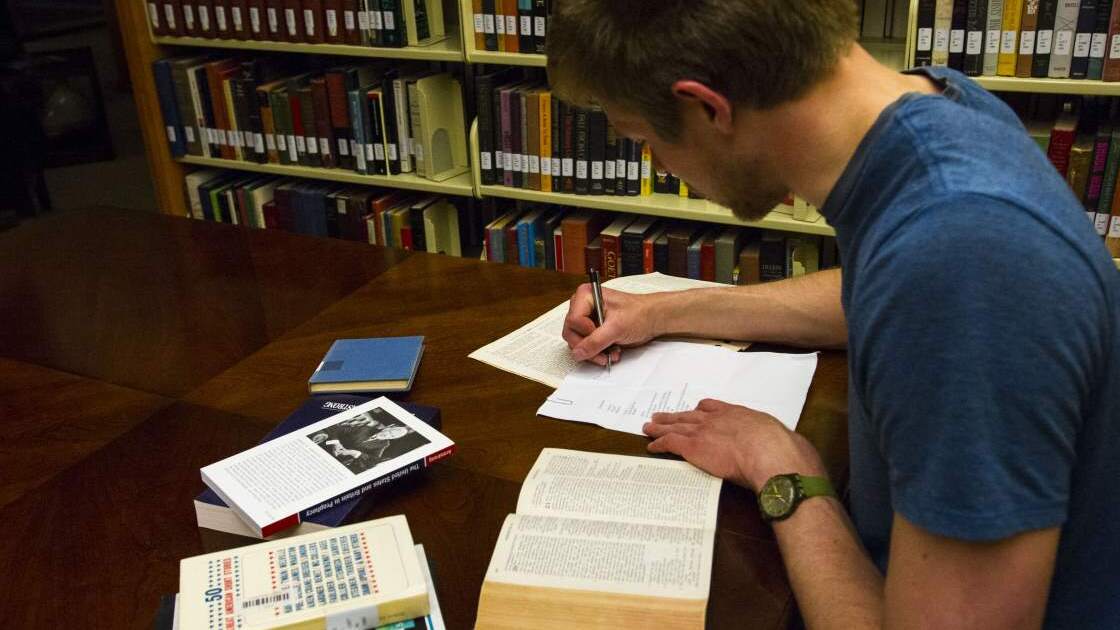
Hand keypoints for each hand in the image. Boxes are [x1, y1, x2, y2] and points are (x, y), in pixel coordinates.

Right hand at [562, 284, 658, 365]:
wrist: (653, 319)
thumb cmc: (639, 313)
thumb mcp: (617, 328)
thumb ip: (595, 341)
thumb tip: (578, 353)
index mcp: (586, 296)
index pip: (573, 321)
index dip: (586, 333)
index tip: (601, 335)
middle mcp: (582, 306)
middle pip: (571, 333)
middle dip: (588, 347)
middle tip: (603, 354)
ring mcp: (587, 319)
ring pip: (577, 342)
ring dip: (594, 352)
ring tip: (611, 353)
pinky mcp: (592, 330)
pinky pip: (586, 346)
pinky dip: (598, 352)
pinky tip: (611, 351)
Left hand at [643, 399, 827, 491]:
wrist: (772, 455)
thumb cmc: (783, 451)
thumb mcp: (781, 439)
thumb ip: (776, 443)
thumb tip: (787, 452)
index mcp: (740, 415)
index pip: (715, 407)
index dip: (703, 409)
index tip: (697, 409)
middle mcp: (719, 419)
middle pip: (691, 415)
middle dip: (676, 416)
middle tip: (662, 416)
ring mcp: (705, 431)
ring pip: (676, 426)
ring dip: (661, 427)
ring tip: (649, 426)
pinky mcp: (693, 446)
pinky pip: (670, 443)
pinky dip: (659, 444)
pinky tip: (651, 446)